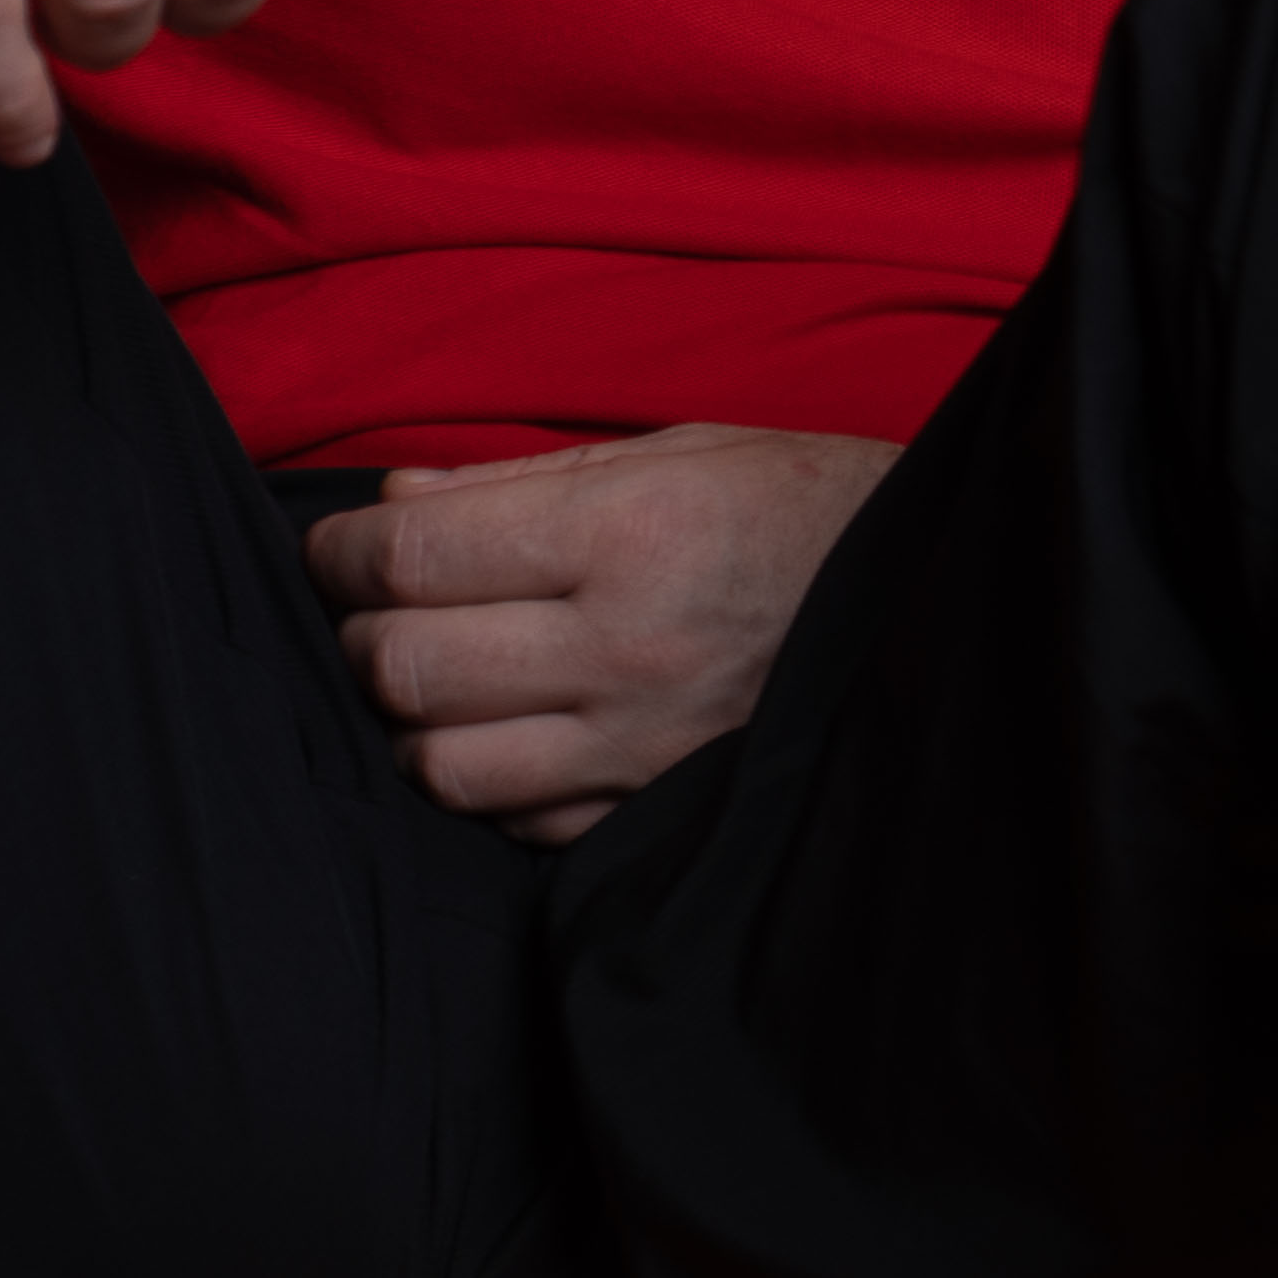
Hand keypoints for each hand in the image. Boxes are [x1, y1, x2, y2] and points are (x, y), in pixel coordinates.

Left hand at [304, 424, 900, 841]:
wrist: (947, 604)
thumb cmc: (809, 508)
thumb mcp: (681, 452)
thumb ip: (524, 481)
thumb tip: (392, 504)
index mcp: (628, 532)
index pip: (412, 558)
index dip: (338, 555)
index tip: (330, 551)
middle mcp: (626, 646)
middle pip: (407, 667)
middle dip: (361, 636)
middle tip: (374, 610)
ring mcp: (643, 745)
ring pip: (443, 766)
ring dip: (413, 724)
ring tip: (437, 682)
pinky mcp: (661, 811)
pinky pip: (519, 824)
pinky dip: (490, 784)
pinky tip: (513, 735)